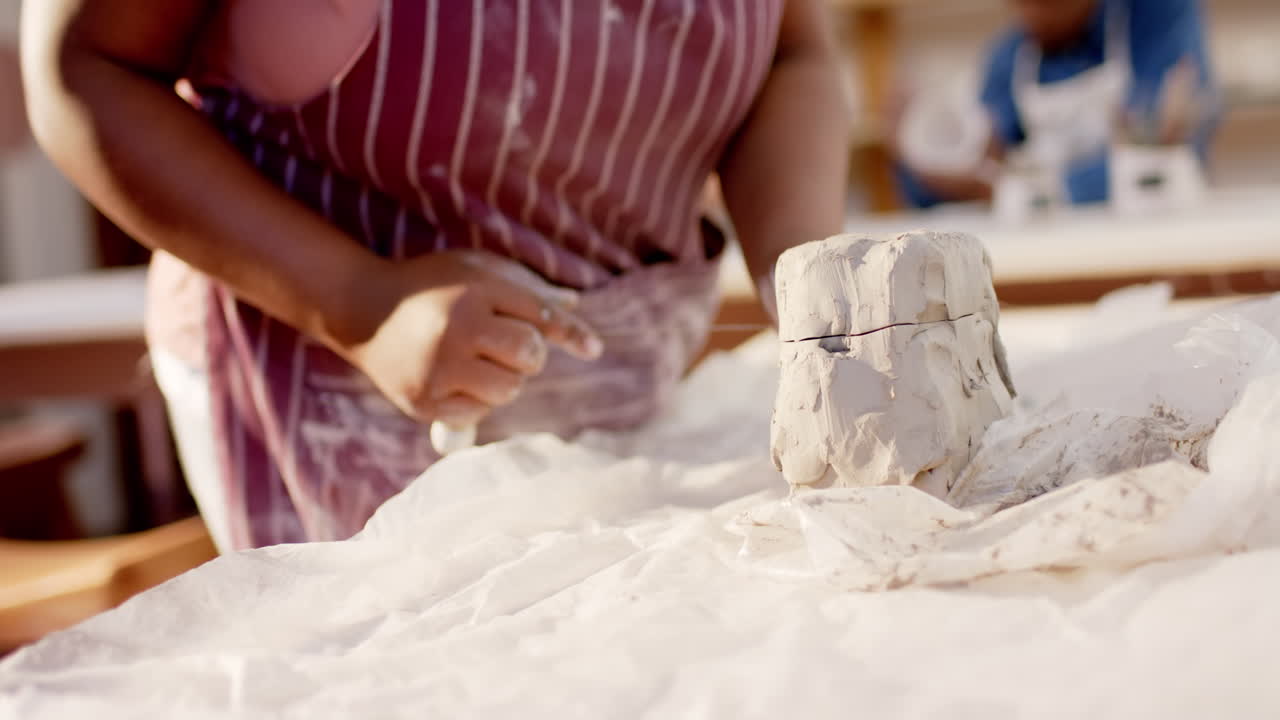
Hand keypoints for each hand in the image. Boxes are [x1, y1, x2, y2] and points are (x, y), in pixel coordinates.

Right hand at [333, 250, 602, 426]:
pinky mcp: (424, 402)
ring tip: (480, 360)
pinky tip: (455, 377)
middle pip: (531, 356)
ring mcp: (438, 369)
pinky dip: (478, 398)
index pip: (541, 316)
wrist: (361, 310)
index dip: (572, 334)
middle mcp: (457, 329)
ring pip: (509, 389)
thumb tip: (574, 304)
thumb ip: (526, 289)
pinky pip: (478, 412)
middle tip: (508, 343)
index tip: (594, 349)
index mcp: (475, 290)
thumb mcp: (477, 270)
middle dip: (530, 352)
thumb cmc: (432, 286)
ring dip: (506, 378)